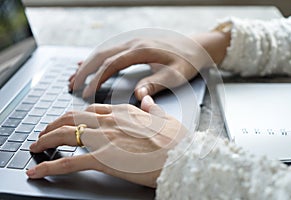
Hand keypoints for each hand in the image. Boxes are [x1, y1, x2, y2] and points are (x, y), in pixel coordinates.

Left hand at [27, 96, 186, 187]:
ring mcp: (105, 138)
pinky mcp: (103, 158)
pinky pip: (69, 162)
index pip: (89, 110)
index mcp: (123, 112)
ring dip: (45, 140)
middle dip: (52, 125)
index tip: (65, 121)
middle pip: (71, 118)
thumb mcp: (164, 118)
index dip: (73, 115)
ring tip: (35, 146)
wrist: (183, 156)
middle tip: (44, 133)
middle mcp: (110, 121)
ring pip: (64, 134)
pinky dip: (49, 167)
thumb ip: (152, 108)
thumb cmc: (176, 140)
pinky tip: (38, 171)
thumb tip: (148, 99)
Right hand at [68, 34, 213, 99]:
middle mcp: (133, 44)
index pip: (111, 66)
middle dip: (84, 71)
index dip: (96, 80)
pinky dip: (97, 60)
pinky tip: (89, 64)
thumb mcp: (175, 75)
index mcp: (141, 51)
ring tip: (73, 77)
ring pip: (103, 52)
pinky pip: (110, 51)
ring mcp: (132, 43)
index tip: (86, 94)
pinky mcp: (134, 46)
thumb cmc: (187, 61)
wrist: (196, 46)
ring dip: (87, 65)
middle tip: (70, 84)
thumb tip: (138, 96)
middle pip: (101, 56)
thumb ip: (155, 84)